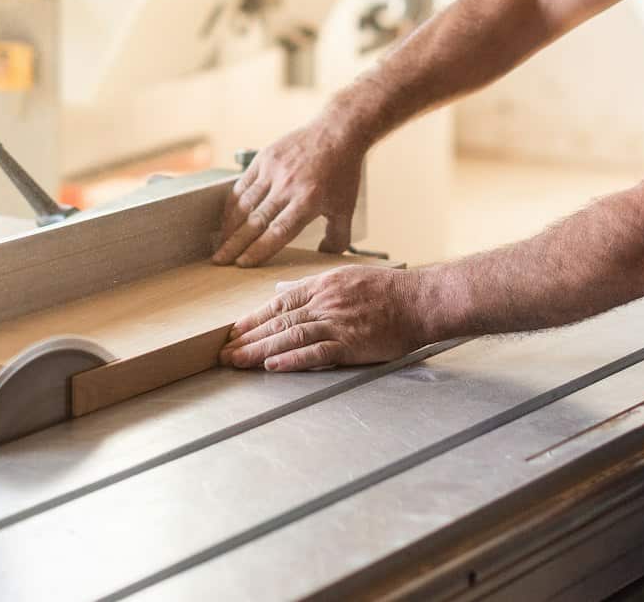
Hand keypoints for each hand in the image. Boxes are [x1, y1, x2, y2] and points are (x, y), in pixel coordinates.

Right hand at [212, 120, 363, 265]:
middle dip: (234, 244)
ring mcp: (273, 170)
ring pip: (244, 203)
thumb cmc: (342, 173)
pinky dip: (232, 203)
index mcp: (308, 201)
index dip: (258, 250)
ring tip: (221, 243)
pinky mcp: (264, 158)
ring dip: (229, 226)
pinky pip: (243, 185)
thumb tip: (323, 255)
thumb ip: (338, 238)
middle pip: (255, 221)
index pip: (277, 232)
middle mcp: (287, 186)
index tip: (242, 264)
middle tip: (220, 260)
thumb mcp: (345, 208)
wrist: (337, 133)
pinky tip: (228, 218)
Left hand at [219, 266, 430, 371]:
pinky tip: (273, 366)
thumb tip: (280, 287)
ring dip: (260, 351)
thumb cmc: (387, 290)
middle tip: (223, 353)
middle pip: (278, 321)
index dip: (253, 319)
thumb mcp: (344, 277)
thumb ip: (310, 284)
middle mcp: (325, 301)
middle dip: (248, 338)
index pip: (279, 302)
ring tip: (237, 362)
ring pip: (290, 335)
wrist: (420, 301)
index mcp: (322, 285)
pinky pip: (316, 352)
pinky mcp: (351, 343)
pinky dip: (292, 359)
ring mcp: (337, 322)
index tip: (233, 332)